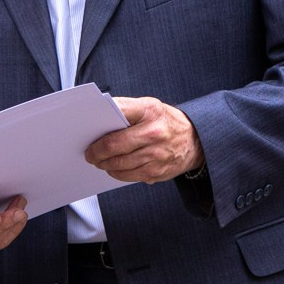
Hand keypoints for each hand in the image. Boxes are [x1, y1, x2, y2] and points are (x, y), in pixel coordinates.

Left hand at [85, 96, 203, 182]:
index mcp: (150, 111)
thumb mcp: (150, 106)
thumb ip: (126, 110)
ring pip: (119, 164)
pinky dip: (117, 173)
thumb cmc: (165, 121)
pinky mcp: (157, 171)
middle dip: (97, 152)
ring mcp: (157, 154)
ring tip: (99, 161)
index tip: (88, 131)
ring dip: (105, 164)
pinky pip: (129, 176)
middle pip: (114, 145)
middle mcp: (154, 132)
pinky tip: (114, 168)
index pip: (118, 111)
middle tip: (90, 154)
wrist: (196, 140)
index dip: (99, 122)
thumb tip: (98, 120)